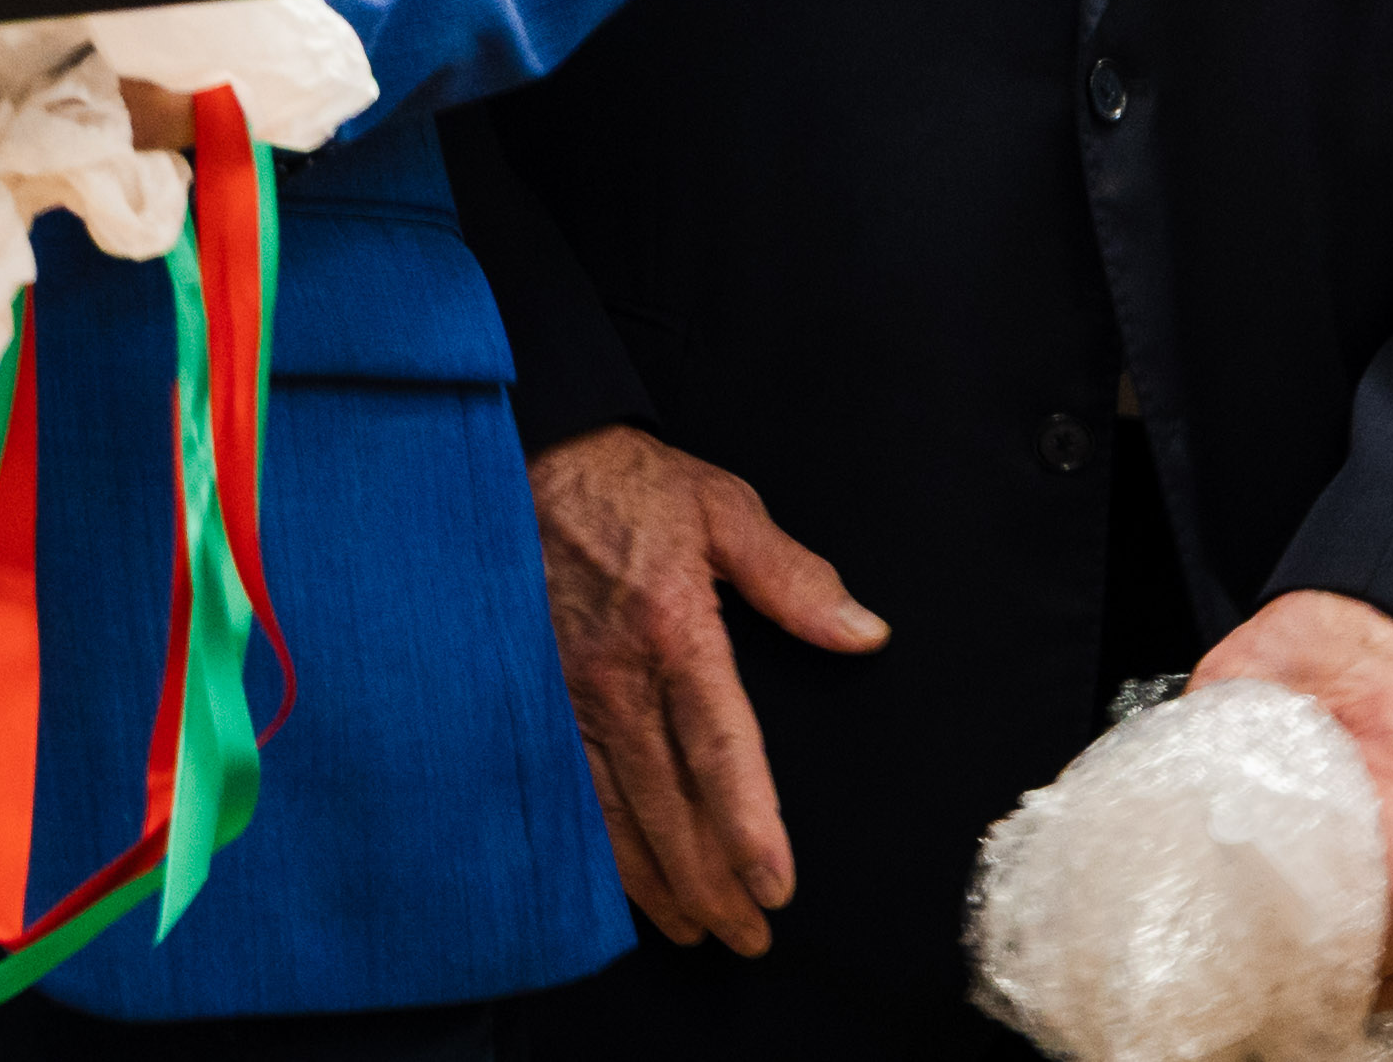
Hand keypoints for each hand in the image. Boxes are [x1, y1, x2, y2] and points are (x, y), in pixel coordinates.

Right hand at [527, 424, 888, 952]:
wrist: (530, 456)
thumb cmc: (631, 485)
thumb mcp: (723, 508)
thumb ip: (792, 576)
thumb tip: (862, 631)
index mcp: (673, 629)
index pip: (717, 748)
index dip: (745, 824)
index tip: (774, 886)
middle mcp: (614, 673)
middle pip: (665, 801)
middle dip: (708, 881)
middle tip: (748, 937)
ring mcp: (566, 689)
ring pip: (610, 808)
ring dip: (654, 878)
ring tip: (694, 932)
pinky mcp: (533, 693)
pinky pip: (565, 785)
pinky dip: (595, 843)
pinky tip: (619, 879)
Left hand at [1195, 589, 1392, 1002]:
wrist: (1387, 617)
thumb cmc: (1318, 644)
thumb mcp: (1247, 675)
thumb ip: (1215, 743)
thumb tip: (1162, 817)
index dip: (1364, 942)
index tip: (1305, 967)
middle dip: (1381, 977)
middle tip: (1308, 991)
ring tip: (1340, 987)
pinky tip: (1381, 961)